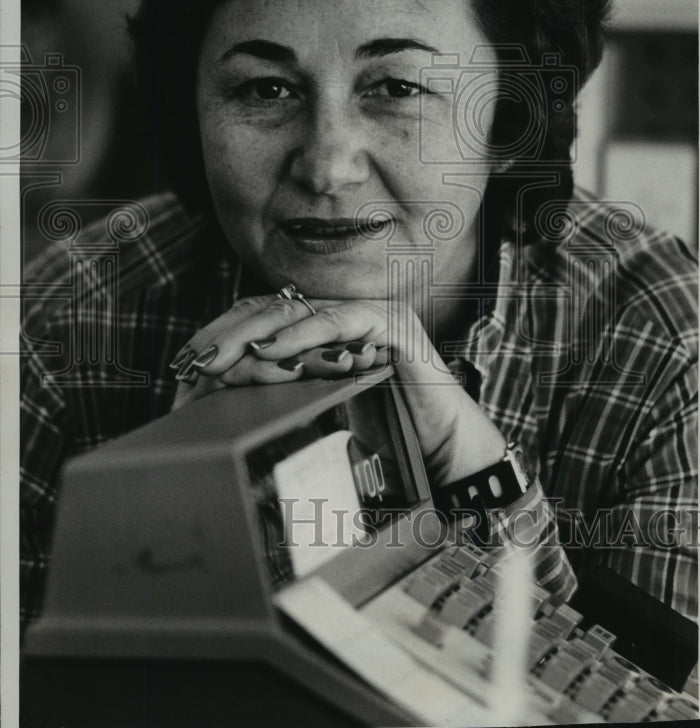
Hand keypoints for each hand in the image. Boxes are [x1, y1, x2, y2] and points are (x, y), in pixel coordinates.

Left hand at [171, 294, 506, 483]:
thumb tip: (211, 403)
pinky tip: (271, 352)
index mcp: (324, 332)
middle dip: (226, 334)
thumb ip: (277, 398)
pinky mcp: (393, 325)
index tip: (185, 366)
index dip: (222, 336)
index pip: (262, 319)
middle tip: (192, 362)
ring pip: (298, 311)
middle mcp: (343, 315)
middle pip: (271, 309)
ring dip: (252, 334)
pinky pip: (340, 321)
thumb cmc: (386, 438)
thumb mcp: (317, 414)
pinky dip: (303, 335)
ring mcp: (368, 315)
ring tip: (218, 359)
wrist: (445, 458)